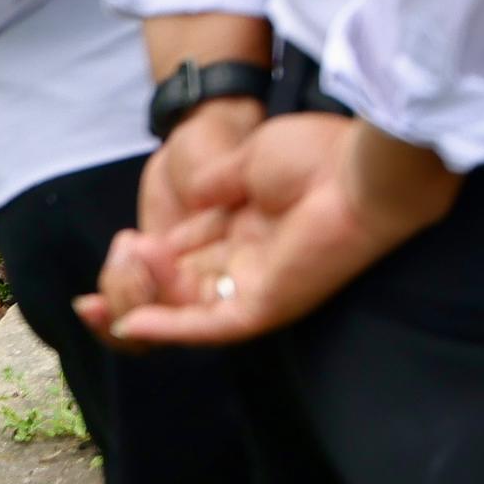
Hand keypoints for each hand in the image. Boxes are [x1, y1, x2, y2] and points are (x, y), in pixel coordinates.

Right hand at [80, 113, 458, 350]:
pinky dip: (170, 328)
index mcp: (246, 228)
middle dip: (134, 279)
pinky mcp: (269, 305)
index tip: (118, 245)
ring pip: (184, 310)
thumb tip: (186, 200)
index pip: (183, 256)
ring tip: (127, 262)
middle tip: (121, 251)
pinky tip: (133, 321)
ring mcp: (258, 287)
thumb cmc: (321, 155)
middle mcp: (249, 263)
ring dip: (144, 295)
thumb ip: (213, 185)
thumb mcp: (250, 161)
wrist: (365, 167)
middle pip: (176, 288)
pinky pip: (211, 327)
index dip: (144, 259)